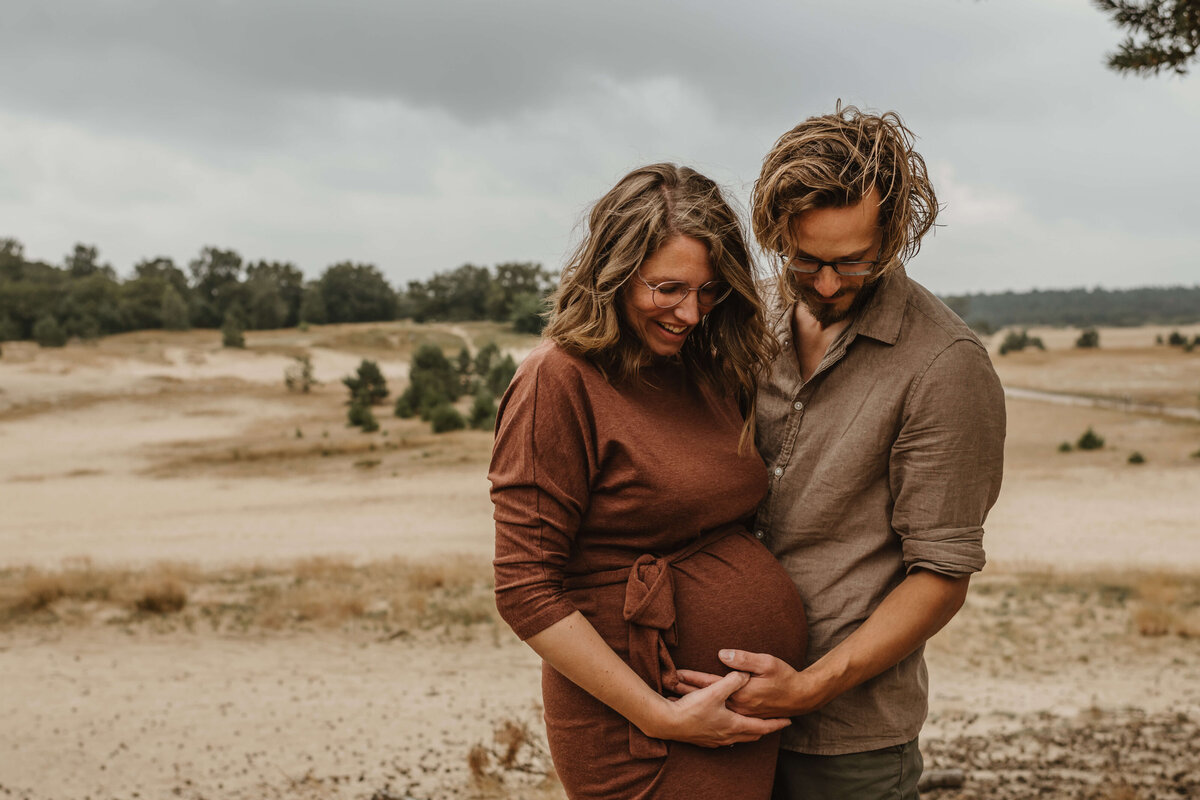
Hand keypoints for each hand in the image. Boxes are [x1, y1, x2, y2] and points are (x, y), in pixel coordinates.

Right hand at [643, 670, 790, 747]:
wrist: (668, 723)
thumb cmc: (692, 709)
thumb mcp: (714, 691)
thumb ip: (732, 681)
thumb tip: (744, 674)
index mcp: (734, 724)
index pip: (762, 727)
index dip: (776, 724)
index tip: (788, 721)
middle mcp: (728, 736)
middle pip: (752, 735)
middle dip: (764, 729)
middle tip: (775, 724)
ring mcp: (715, 740)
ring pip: (739, 738)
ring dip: (749, 731)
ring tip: (755, 726)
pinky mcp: (704, 740)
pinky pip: (726, 739)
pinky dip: (733, 733)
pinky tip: (728, 729)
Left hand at [676, 650, 825, 718]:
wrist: (801, 697)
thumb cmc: (785, 677)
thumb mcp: (766, 662)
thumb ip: (743, 659)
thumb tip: (721, 654)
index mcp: (740, 693)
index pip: (710, 683)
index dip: (692, 678)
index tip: (675, 673)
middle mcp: (738, 707)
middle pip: (708, 699)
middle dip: (687, 693)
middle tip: (668, 689)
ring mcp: (742, 715)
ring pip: (712, 710)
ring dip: (695, 704)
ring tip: (677, 699)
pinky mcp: (747, 717)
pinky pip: (722, 716)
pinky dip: (708, 713)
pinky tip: (700, 714)